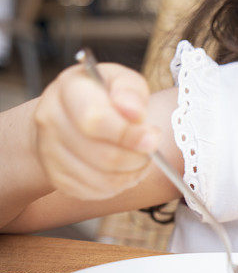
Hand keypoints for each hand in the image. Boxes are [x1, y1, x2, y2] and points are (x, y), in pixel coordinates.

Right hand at [33, 63, 160, 200]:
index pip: (96, 120)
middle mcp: (51, 120)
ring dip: (132, 174)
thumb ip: (131, 91)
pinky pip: (95, 192)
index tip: (153, 138)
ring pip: (101, 179)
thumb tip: (135, 114)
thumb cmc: (102, 95)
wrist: (67, 115)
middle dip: (137, 157)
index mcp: (68, 89)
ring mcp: (49, 152)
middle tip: (151, 150)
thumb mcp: (120, 80)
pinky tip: (125, 170)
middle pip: (102, 155)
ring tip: (141, 160)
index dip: (129, 135)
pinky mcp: (56, 177)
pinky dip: (118, 185)